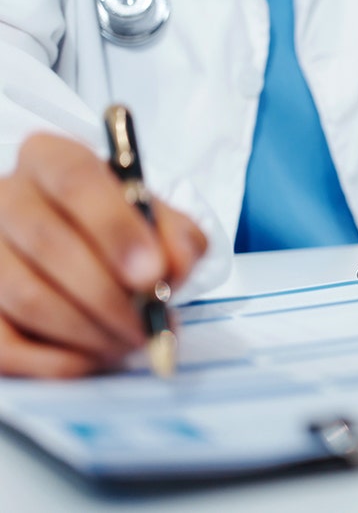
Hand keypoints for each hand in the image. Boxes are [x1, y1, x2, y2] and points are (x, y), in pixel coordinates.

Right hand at [0, 134, 205, 377]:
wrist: (85, 256)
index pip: (75, 179)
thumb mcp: (160, 222)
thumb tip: (172, 267)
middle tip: (148, 325)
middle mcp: (5, 196)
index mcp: (51, 159)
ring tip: (130, 342)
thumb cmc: (122, 234)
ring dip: (88, 331)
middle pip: (48, 243)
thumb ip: (177, 238)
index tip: (152, 272)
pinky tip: (92, 358)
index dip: (115, 228)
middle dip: (109, 295)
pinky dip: (55, 360)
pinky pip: (4, 344)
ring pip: (27, 296)